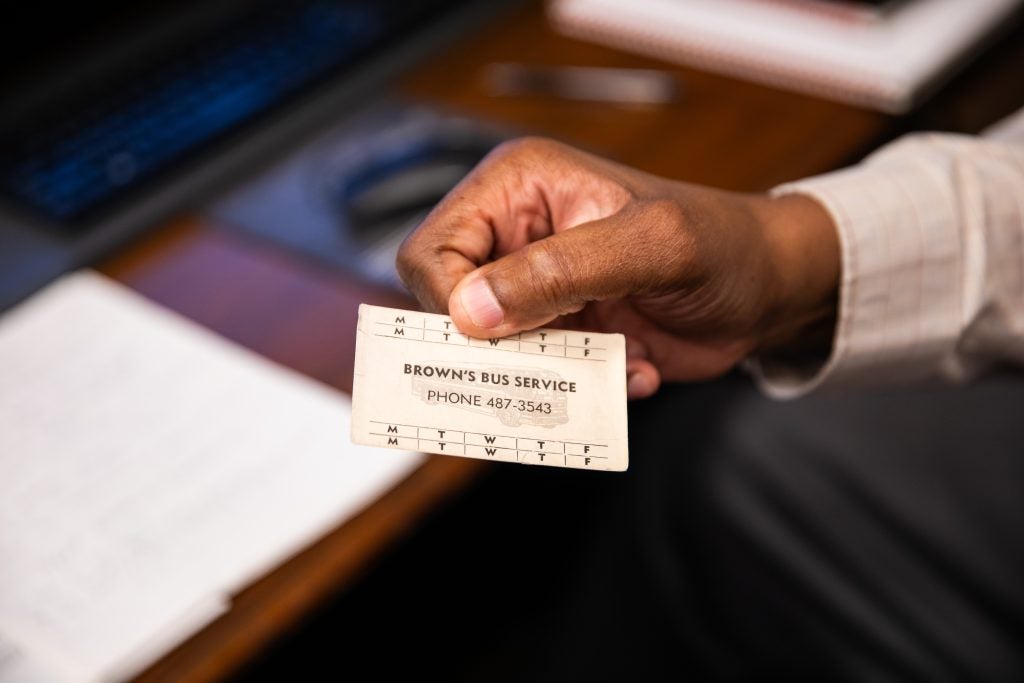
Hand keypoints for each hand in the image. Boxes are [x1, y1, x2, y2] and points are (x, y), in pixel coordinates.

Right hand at [396, 137, 838, 397]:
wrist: (767, 291)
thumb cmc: (723, 244)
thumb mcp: (653, 245)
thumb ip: (561, 270)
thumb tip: (471, 310)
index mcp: (519, 188)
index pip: (434, 251)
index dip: (451, 301)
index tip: (498, 335)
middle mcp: (514, 236)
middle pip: (446, 307)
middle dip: (496, 348)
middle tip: (552, 361)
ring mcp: (534, 289)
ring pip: (485, 353)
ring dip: (543, 374)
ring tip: (608, 360)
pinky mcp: (556, 332)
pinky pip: (530, 377)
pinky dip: (576, 388)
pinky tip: (630, 363)